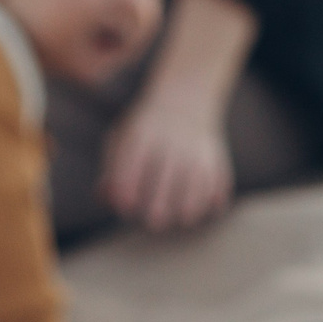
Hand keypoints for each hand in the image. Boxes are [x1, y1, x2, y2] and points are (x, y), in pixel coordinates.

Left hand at [100, 88, 233, 231]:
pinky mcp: (216, 159)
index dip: (127, 192)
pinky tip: (202, 211)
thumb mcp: (122, 137)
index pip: (132, 168)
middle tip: (154, 223)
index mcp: (141, 137)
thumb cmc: (145, 127)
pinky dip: (212, 202)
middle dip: (160, 207)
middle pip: (166, 181)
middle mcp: (171, 143)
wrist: (186, 98)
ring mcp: (197, 151)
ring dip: (189, 208)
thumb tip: (105, 200)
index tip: (126, 208)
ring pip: (196, 186)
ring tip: (180, 220)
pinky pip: (217, 185)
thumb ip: (111, 169)